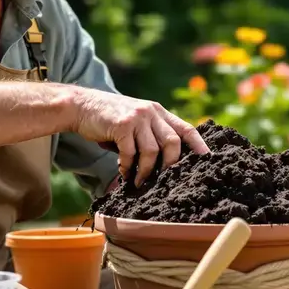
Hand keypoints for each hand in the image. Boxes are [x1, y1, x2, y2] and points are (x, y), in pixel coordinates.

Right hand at [72, 89, 208, 185]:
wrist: (81, 106)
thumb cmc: (109, 120)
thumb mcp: (136, 122)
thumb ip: (150, 136)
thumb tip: (163, 165)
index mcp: (159, 112)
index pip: (186, 128)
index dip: (199, 145)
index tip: (208, 160)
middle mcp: (151, 112)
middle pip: (174, 142)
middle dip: (171, 164)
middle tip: (164, 180)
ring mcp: (137, 117)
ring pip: (152, 150)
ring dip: (146, 171)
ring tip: (139, 182)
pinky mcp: (122, 125)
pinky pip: (131, 152)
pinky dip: (128, 167)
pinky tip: (124, 173)